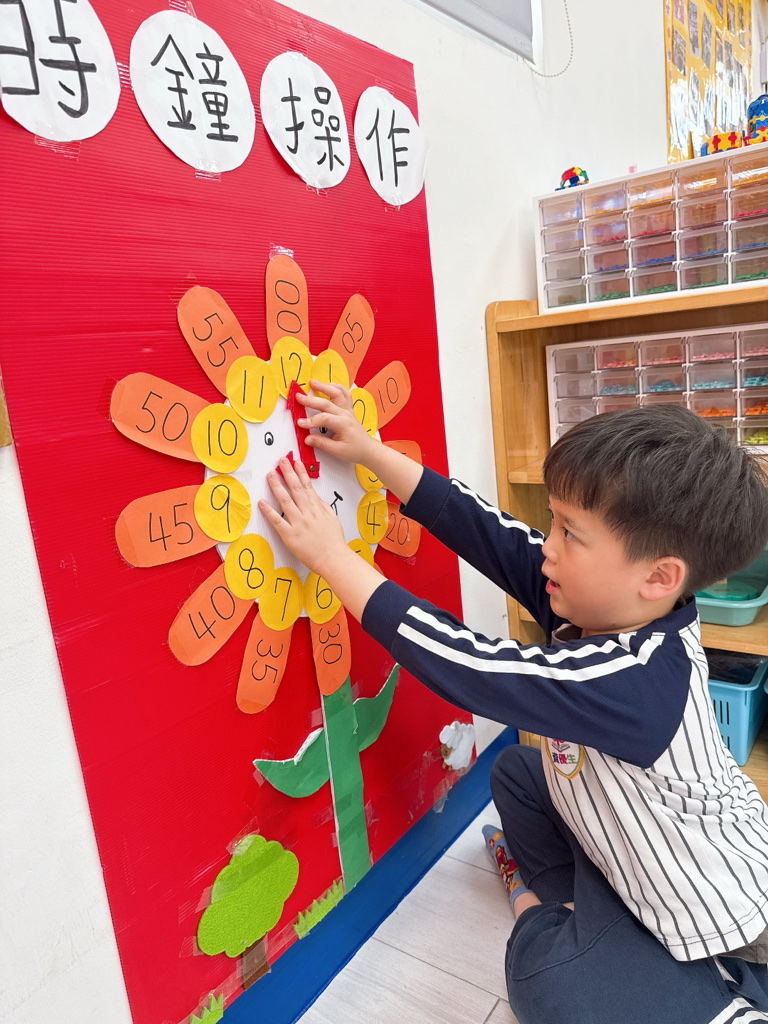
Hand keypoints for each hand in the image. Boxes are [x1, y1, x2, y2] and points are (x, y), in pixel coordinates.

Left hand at [260, 457, 345, 575]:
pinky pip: (277, 521)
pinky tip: (262, 502)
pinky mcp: (290, 535)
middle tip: (281, 460)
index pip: (307, 486)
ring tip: (270, 474)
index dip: (300, 472)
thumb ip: (322, 507)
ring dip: (277, 486)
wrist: (333, 559)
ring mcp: (298, 523)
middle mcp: (307, 512)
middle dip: (288, 472)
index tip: (295, 462)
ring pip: (285, 500)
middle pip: (295, 488)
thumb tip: (315, 497)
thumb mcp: (332, 519)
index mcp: (317, 508)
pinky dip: (269, 511)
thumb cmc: (333, 542)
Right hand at [296, 380, 375, 464]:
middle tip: (298, 397)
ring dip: (324, 387)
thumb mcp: (337, 451)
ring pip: (337, 394)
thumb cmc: (355, 450)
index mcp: (343, 424)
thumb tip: (307, 438)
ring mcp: (347, 410)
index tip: (300, 423)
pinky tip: (330, 384)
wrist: (368, 449)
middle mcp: (345, 414)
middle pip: (326, 403)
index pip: (324, 419)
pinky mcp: (348, 409)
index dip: (311, 420)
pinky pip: (344, 394)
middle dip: (311, 400)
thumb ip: (322, 443)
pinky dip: (337, 387)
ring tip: (313, 382)